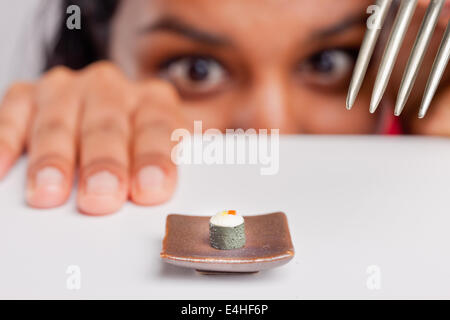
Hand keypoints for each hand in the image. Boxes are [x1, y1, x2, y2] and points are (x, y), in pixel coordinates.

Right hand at [0, 62, 184, 214]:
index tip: (149, 190)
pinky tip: (4, 166)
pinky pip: (14, 113)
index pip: (157, 129)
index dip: (153, 160)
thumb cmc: (141, 139)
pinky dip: (6, 139)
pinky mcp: (29, 96)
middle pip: (107, 127)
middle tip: (100, 198)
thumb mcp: (168, 150)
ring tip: (49, 192)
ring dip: (53, 159)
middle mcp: (111, 89)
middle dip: (103, 164)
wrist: (118, 108)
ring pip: (59, 123)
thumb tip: (161, 202)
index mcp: (154, 101)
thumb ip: (166, 170)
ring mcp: (69, 90)